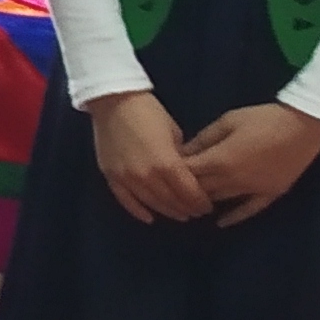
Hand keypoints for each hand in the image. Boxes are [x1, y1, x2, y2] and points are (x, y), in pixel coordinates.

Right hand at [84, 91, 213, 222]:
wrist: (114, 101)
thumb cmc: (150, 113)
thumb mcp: (175, 134)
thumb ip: (181, 158)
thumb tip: (187, 174)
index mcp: (166, 163)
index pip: (189, 193)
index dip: (200, 202)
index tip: (208, 206)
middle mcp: (146, 176)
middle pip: (171, 201)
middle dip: (187, 208)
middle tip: (197, 212)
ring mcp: (126, 178)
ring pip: (151, 204)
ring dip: (167, 211)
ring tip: (179, 215)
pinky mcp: (111, 176)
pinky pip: (126, 200)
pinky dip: (138, 211)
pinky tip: (150, 217)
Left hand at [179, 100, 319, 227]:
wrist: (305, 125)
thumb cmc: (264, 118)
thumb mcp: (227, 121)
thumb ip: (202, 139)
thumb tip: (182, 152)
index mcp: (219, 160)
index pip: (186, 173)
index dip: (172, 173)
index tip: (161, 171)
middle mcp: (233, 180)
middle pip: (200, 190)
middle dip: (183, 189)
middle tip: (171, 189)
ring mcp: (253, 189)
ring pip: (220, 201)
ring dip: (204, 202)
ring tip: (188, 203)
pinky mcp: (271, 193)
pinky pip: (249, 210)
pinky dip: (234, 217)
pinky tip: (221, 223)